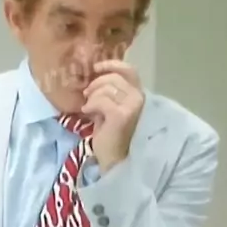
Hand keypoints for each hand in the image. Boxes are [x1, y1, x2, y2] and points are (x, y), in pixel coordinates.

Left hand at [81, 60, 144, 174]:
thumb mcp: (110, 109)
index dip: (112, 65)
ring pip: (107, 88)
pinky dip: (91, 105)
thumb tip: (94, 76)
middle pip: (114, 77)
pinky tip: (88, 114)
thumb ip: (109, 93)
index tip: (96, 68)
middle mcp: (140, 98)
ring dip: (92, 97)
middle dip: (96, 83)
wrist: (115, 161)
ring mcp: (132, 106)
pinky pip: (101, 100)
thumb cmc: (112, 136)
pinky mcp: (122, 115)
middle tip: (87, 95)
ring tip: (89, 109)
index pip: (130, 71)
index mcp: (138, 95)